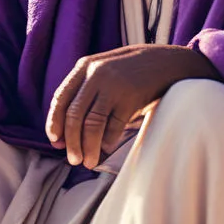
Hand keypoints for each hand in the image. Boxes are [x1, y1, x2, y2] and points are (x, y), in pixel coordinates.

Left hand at [46, 45, 220, 168]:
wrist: (169, 61)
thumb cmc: (133, 69)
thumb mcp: (105, 68)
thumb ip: (86, 88)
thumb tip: (65, 127)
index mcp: (84, 66)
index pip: (60, 99)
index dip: (54, 123)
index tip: (55, 142)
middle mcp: (95, 74)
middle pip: (74, 115)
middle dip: (71, 142)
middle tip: (73, 160)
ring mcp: (113, 85)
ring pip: (91, 124)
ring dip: (88, 147)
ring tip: (88, 162)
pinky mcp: (130, 97)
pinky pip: (114, 126)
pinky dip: (108, 141)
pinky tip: (107, 148)